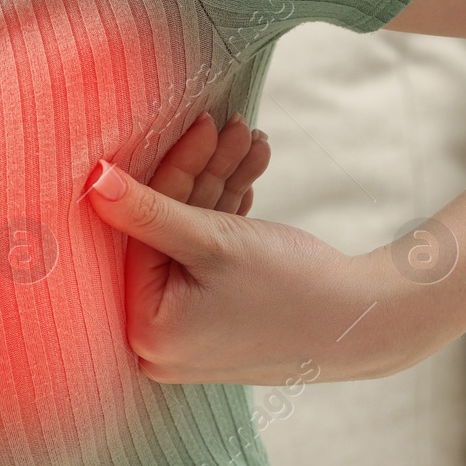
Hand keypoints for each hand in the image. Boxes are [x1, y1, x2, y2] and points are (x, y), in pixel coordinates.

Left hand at [87, 124, 406, 386]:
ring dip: (220, 185)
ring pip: (191, 238)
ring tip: (253, 142)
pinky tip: (251, 173)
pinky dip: (229, 217)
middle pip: (165, 233)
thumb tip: (92, 180)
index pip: (141, 231)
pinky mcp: (214, 322)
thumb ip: (147, 210)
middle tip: (232, 126)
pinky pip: (208, 258)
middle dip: (202, 173)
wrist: (374, 323)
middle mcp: (158, 342)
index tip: (200, 123)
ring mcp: (187, 334)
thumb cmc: (293, 286)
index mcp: (146, 330)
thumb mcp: (213, 241)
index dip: (173, 171)